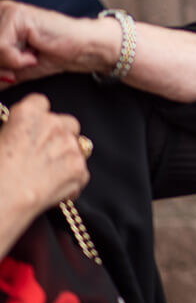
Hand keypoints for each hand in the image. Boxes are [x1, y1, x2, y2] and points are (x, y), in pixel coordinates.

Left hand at [0, 0, 118, 85]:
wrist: (82, 49)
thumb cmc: (51, 56)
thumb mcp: (12, 70)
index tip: (9, 72)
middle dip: (0, 66)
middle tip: (20, 65)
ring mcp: (5, 11)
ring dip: (9, 63)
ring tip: (29, 56)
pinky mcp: (16, 15)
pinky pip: (1, 47)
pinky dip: (17, 58)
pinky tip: (34, 51)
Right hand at [0, 94, 90, 216]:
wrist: (1, 200)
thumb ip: (13, 128)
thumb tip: (17, 133)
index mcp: (28, 114)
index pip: (40, 102)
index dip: (36, 116)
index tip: (33, 127)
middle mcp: (53, 124)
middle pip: (67, 122)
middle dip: (60, 135)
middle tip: (44, 153)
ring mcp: (69, 146)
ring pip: (78, 146)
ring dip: (67, 156)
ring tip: (47, 173)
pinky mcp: (79, 168)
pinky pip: (80, 171)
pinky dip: (70, 179)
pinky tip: (53, 189)